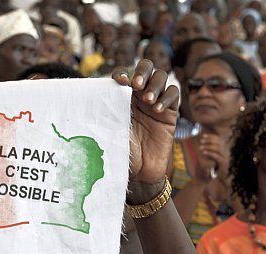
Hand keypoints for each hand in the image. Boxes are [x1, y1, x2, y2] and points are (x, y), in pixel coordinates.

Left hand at [112, 59, 178, 184]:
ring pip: (161, 77)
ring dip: (155, 84)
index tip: (120, 81)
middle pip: (146, 68)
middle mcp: (139, 96)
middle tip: (137, 84)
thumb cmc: (121, 152)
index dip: (122, 72)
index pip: (124, 74)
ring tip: (148, 100)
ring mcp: (155, 102)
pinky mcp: (170, 113)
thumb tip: (91, 97)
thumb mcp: (109, 130)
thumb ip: (106, 112)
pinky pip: (173, 94)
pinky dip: (167, 97)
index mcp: (121, 97)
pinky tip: (158, 110)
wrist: (139, 172)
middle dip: (143, 71)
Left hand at [196, 133, 228, 182]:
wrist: (218, 179)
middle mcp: (226, 152)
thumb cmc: (211, 168)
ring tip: (200, 147)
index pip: (219, 139)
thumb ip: (208, 150)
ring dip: (208, 146)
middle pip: (219, 142)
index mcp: (223, 149)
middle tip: (201, 141)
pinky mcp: (223, 164)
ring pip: (218, 148)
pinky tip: (203, 152)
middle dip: (209, 140)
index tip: (203, 136)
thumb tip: (203, 142)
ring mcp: (226, 157)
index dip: (211, 136)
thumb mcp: (210, 157)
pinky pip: (217, 157)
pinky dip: (210, 153)